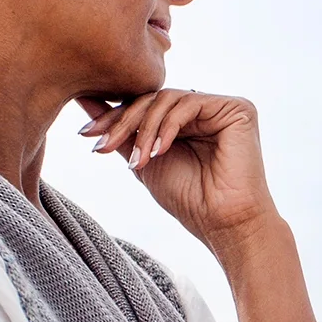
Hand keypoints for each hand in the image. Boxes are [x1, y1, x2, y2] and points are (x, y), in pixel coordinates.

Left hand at [76, 90, 275, 252]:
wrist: (224, 223)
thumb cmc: (189, 200)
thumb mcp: (143, 162)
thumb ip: (120, 132)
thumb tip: (84, 101)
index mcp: (184, 120)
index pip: (143, 106)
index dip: (113, 117)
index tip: (85, 134)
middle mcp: (203, 109)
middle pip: (152, 99)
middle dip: (123, 121)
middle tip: (102, 144)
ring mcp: (221, 107)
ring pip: (167, 98)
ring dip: (144, 128)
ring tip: (139, 160)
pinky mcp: (237, 109)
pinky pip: (190, 103)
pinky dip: (169, 126)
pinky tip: (160, 151)